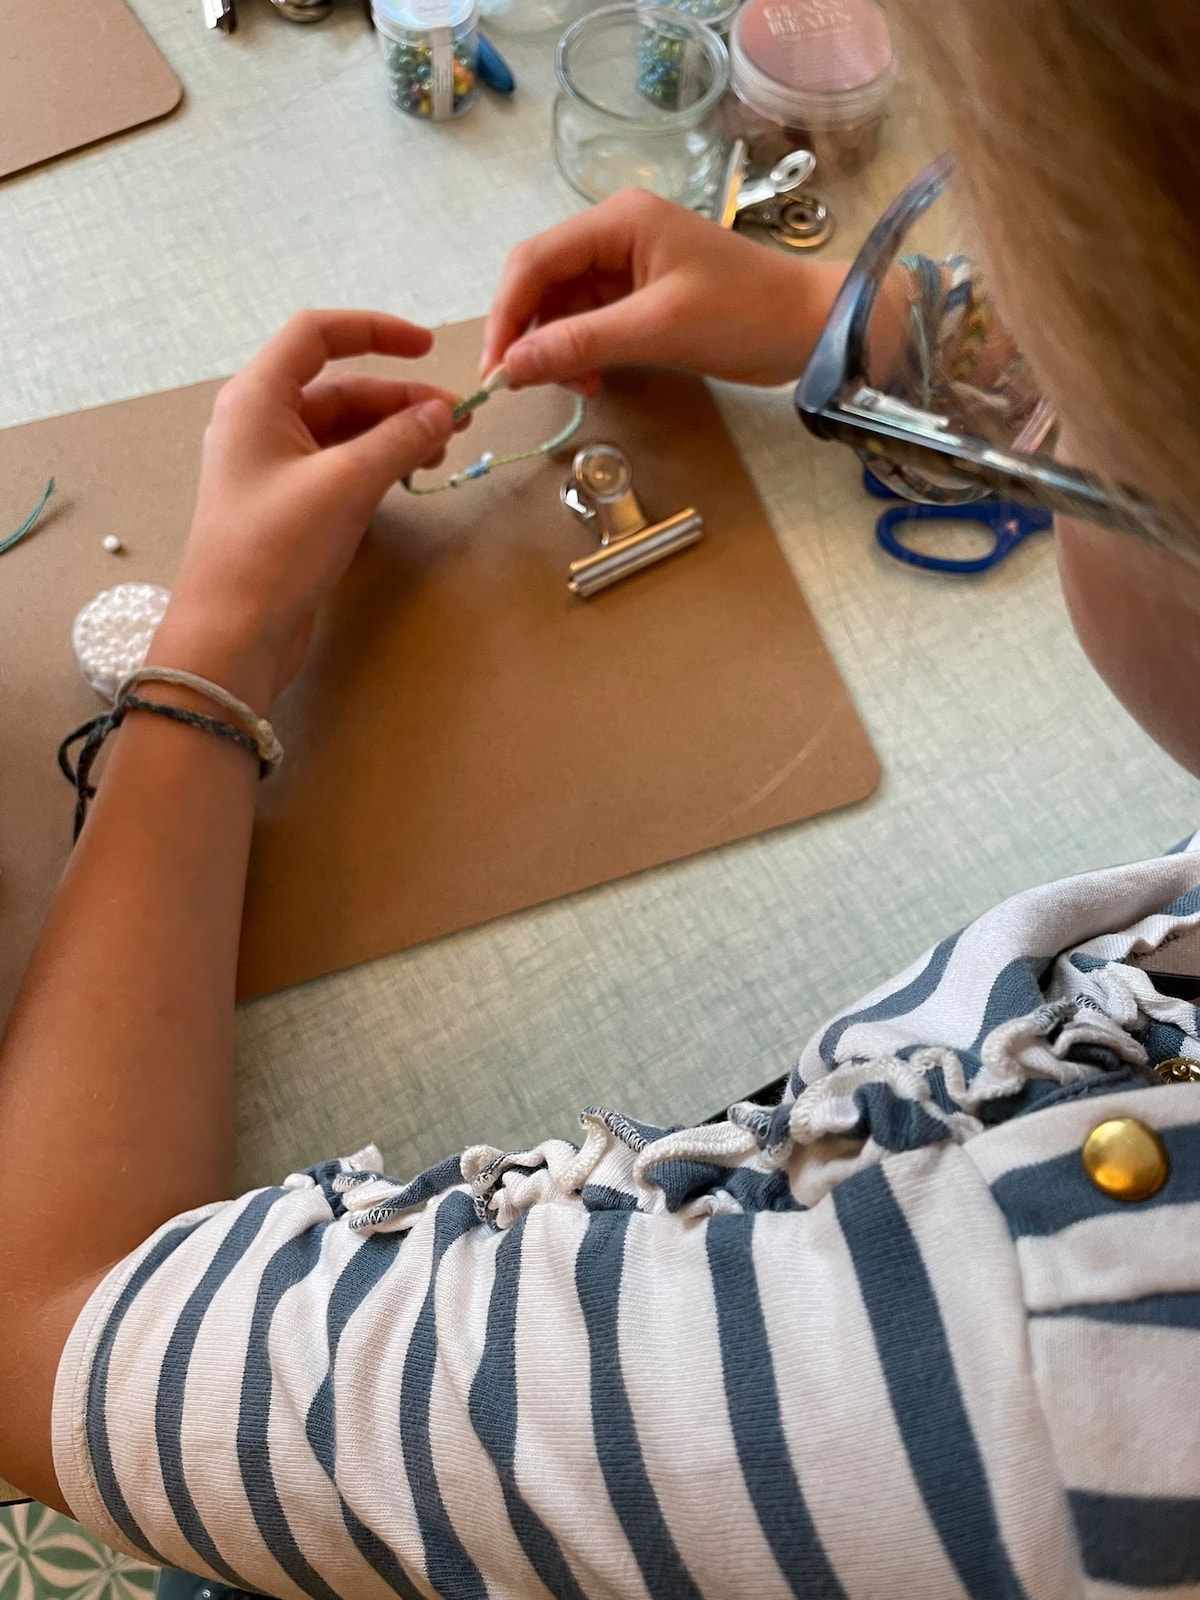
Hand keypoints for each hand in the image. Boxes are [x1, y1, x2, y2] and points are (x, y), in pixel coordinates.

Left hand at [156, 310, 462, 708]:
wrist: (234, 635)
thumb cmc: (275, 549)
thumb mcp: (346, 484)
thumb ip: (399, 439)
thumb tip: (442, 411)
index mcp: (258, 398)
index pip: (318, 335)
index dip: (375, 331)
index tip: (428, 347)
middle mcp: (260, 422)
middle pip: (339, 388)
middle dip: (400, 399)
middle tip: (457, 419)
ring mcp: (273, 467)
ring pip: (344, 430)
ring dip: (394, 433)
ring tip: (442, 450)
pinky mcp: (288, 506)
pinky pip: (339, 466)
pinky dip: (377, 465)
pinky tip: (408, 477)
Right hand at [480, 189, 850, 392]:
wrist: (809, 327)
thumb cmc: (743, 314)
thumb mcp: (658, 330)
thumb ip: (582, 344)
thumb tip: (512, 367)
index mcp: (618, 220)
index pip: (534, 260)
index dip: (506, 315)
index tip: (493, 370)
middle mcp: (615, 234)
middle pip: (541, 280)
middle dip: (528, 333)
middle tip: (524, 385)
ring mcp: (628, 266)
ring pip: (562, 306)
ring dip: (556, 349)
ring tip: (578, 387)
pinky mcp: (641, 297)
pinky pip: (590, 322)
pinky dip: (582, 353)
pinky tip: (595, 381)